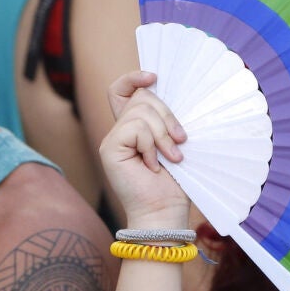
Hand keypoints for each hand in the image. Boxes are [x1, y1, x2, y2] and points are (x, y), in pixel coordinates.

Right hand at [100, 71, 190, 229]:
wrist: (164, 213)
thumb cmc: (174, 184)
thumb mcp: (173, 144)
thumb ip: (165, 121)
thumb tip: (168, 94)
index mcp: (133, 128)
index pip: (121, 91)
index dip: (133, 78)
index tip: (153, 77)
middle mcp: (119, 131)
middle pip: (141, 98)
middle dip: (167, 116)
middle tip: (180, 142)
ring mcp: (112, 140)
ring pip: (141, 112)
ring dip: (163, 135)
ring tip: (171, 157)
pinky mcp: (109, 149)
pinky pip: (135, 128)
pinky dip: (151, 145)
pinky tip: (154, 165)